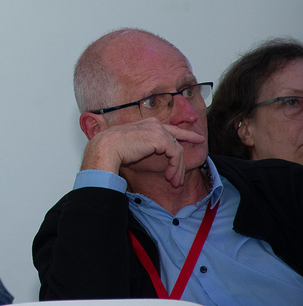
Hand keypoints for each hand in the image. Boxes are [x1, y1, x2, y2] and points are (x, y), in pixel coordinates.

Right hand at [80, 117, 204, 187]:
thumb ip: (145, 146)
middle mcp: (154, 124)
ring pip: (178, 150)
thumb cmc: (114, 149)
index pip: (169, 128)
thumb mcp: (133, 146)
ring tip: (175, 182)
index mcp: (147, 123)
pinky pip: (176, 154)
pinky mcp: (161, 139)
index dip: (185, 133)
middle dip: (185, 151)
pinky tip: (170, 177)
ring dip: (178, 168)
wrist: (107, 148)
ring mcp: (159, 130)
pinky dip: (175, 167)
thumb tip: (153, 155)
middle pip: (177, 138)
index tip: (197, 138)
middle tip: (189, 161)